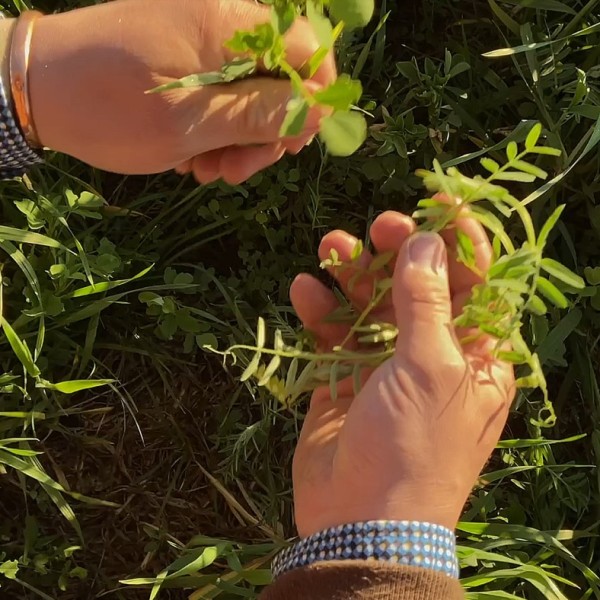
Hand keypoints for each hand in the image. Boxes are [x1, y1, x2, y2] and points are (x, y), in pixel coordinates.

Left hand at [28, 0, 334, 181]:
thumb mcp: (193, 124)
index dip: (313, 98)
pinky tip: (194, 156)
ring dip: (238, 138)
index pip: (305, 47)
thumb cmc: (111, 109)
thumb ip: (261, 115)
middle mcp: (219, 19)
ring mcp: (198, 37)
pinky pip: (220, 92)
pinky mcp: (181, 56)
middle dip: (267, 130)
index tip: (293, 144)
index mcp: (226, 22)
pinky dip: (215, 128)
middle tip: (239, 171)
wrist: (36, 90)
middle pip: (279, 76)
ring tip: (209, 170)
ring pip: (249, 92)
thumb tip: (321, 113)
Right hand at [290, 210, 514, 537]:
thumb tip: (426, 243)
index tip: (438, 203)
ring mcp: (385, 364)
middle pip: (417, 285)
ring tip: (330, 247)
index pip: (475, 285)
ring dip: (350, 273)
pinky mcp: (344, 377)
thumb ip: (426, 302)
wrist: (361, 520)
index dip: (460, 243)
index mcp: (473, 354)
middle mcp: (431, 353)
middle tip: (378, 226)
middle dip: (398, 251)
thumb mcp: (430, 367)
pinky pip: (333, 332)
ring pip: (370, 303)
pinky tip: (303, 290)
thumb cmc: (415, 447)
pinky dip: (319, 309)